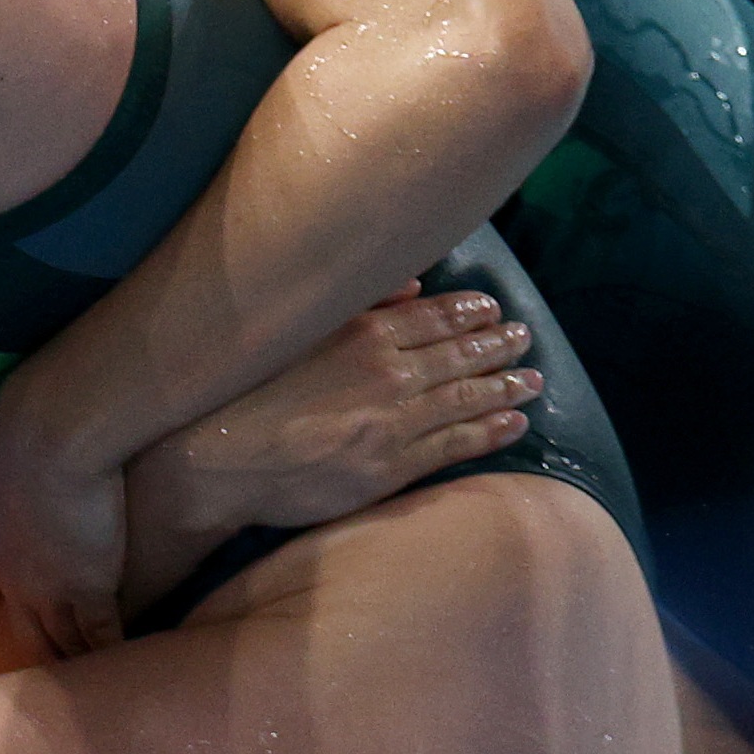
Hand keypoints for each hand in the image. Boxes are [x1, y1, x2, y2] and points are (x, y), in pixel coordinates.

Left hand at [0, 381, 132, 674]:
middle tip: (22, 702)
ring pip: (57, 641)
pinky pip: (98, 634)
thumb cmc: (16, 433)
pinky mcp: (90, 587)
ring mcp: (51, 588)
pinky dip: (107, 653)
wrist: (57, 431)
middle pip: (18, 634)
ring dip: (68, 666)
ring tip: (77, 694)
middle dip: (23, 665)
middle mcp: (12, 578)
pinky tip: (117, 669)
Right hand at [112, 287, 541, 609]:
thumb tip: (415, 285)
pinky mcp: (392, 467)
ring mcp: (396, 423)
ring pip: (466, 399)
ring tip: (533, 379)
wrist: (219, 461)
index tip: (494, 307)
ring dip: (505, 386)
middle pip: (460, 356)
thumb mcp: (300, 332)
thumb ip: (361, 305)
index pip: (435, 319)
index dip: (470, 312)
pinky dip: (490, 431)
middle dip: (498, 346)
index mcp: (366, 335)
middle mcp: (390, 374)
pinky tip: (515, 424)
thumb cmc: (249, 393)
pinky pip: (455, 446)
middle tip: (525, 337)